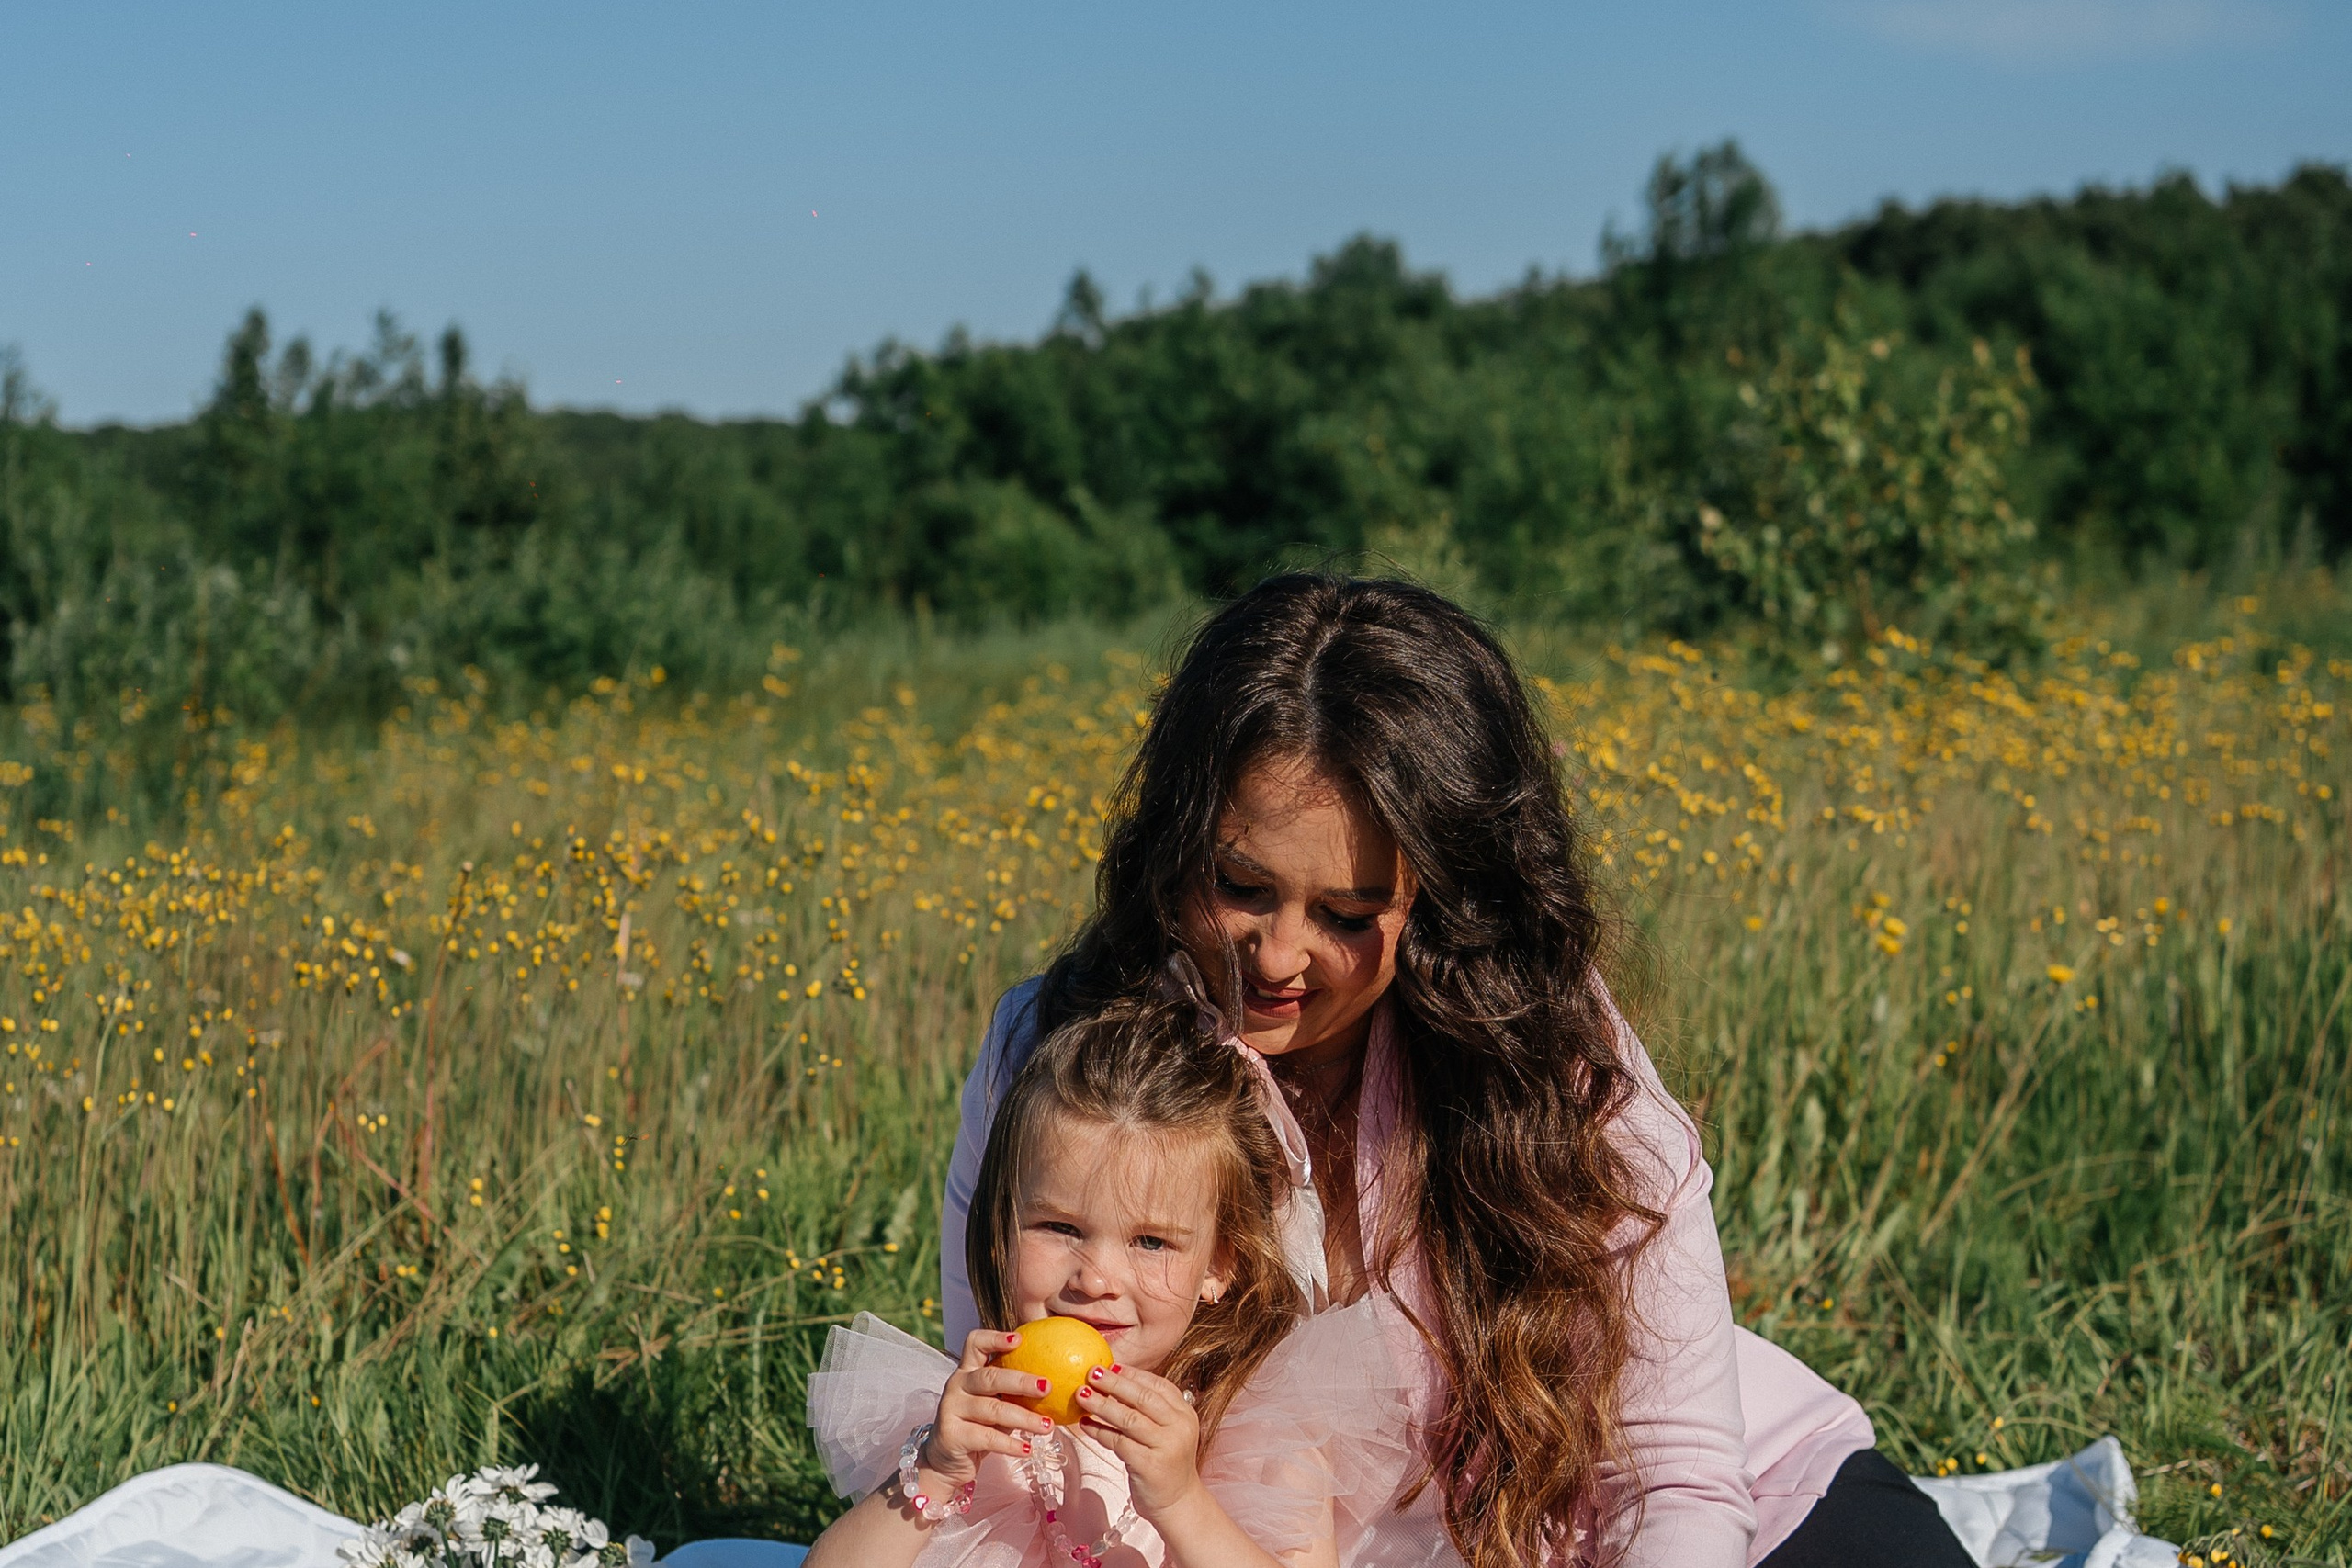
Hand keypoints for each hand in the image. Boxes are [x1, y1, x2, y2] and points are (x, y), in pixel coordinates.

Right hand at [918, 1329, 1057, 1487]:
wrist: (947, 1461)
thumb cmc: (979, 1426)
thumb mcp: (996, 1404)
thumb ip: (1015, 1393)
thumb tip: (1059, 1382)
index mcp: (967, 1371)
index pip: (975, 1343)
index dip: (995, 1338)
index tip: (1020, 1339)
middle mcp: (956, 1385)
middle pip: (989, 1377)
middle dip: (1021, 1381)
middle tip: (1047, 1387)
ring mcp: (951, 1409)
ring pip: (992, 1409)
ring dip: (1024, 1418)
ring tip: (1048, 1426)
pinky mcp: (951, 1435)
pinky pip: (987, 1438)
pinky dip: (1010, 1444)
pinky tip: (1027, 1448)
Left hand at [1075, 1363, 1202, 1518]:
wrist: (1178, 1502)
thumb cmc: (1165, 1461)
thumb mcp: (1167, 1430)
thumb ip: (1149, 1409)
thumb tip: (1114, 1379)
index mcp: (1184, 1413)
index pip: (1158, 1384)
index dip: (1131, 1373)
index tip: (1107, 1364)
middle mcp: (1179, 1427)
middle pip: (1143, 1398)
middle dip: (1114, 1383)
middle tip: (1091, 1373)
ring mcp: (1166, 1446)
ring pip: (1129, 1419)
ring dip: (1102, 1405)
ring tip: (1081, 1395)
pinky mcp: (1150, 1466)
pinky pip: (1118, 1443)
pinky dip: (1099, 1432)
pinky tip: (1085, 1425)